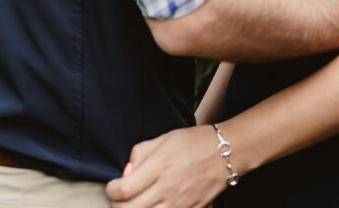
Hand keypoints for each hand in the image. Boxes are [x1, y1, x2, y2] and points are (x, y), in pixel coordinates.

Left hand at [106, 125, 228, 207]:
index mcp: (159, 166)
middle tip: (120, 197)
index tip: (113, 186)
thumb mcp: (165, 137)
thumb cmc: (195, 142)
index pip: (124, 190)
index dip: (111, 190)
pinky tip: (153, 207)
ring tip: (135, 204)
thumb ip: (141, 153)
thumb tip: (126, 172)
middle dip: (117, 205)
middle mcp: (167, 188)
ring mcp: (179, 204)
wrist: (227, 153)